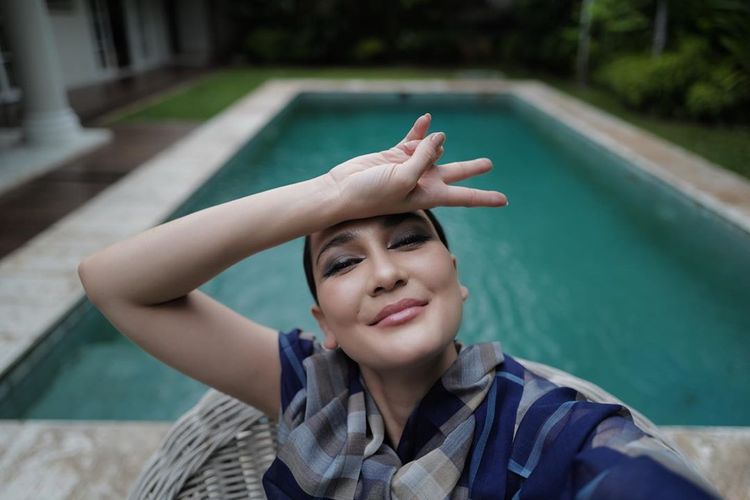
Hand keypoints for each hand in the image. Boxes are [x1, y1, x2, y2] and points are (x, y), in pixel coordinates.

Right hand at [324, 113, 506, 219]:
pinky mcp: (395, 155)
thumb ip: (424, 157)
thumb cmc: (371, 194)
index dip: (485, 197)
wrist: (342, 191)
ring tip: (428, 143)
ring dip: (433, 142)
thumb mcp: (403, 178)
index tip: (505, 200)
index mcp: (429, 195)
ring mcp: (410, 168)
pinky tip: (427, 119)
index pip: (464, 197)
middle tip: (489, 164)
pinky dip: (421, 130)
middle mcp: (423, 182)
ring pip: (433, 150)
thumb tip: (440, 137)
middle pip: (455, 173)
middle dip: (472, 168)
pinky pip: (414, 140)